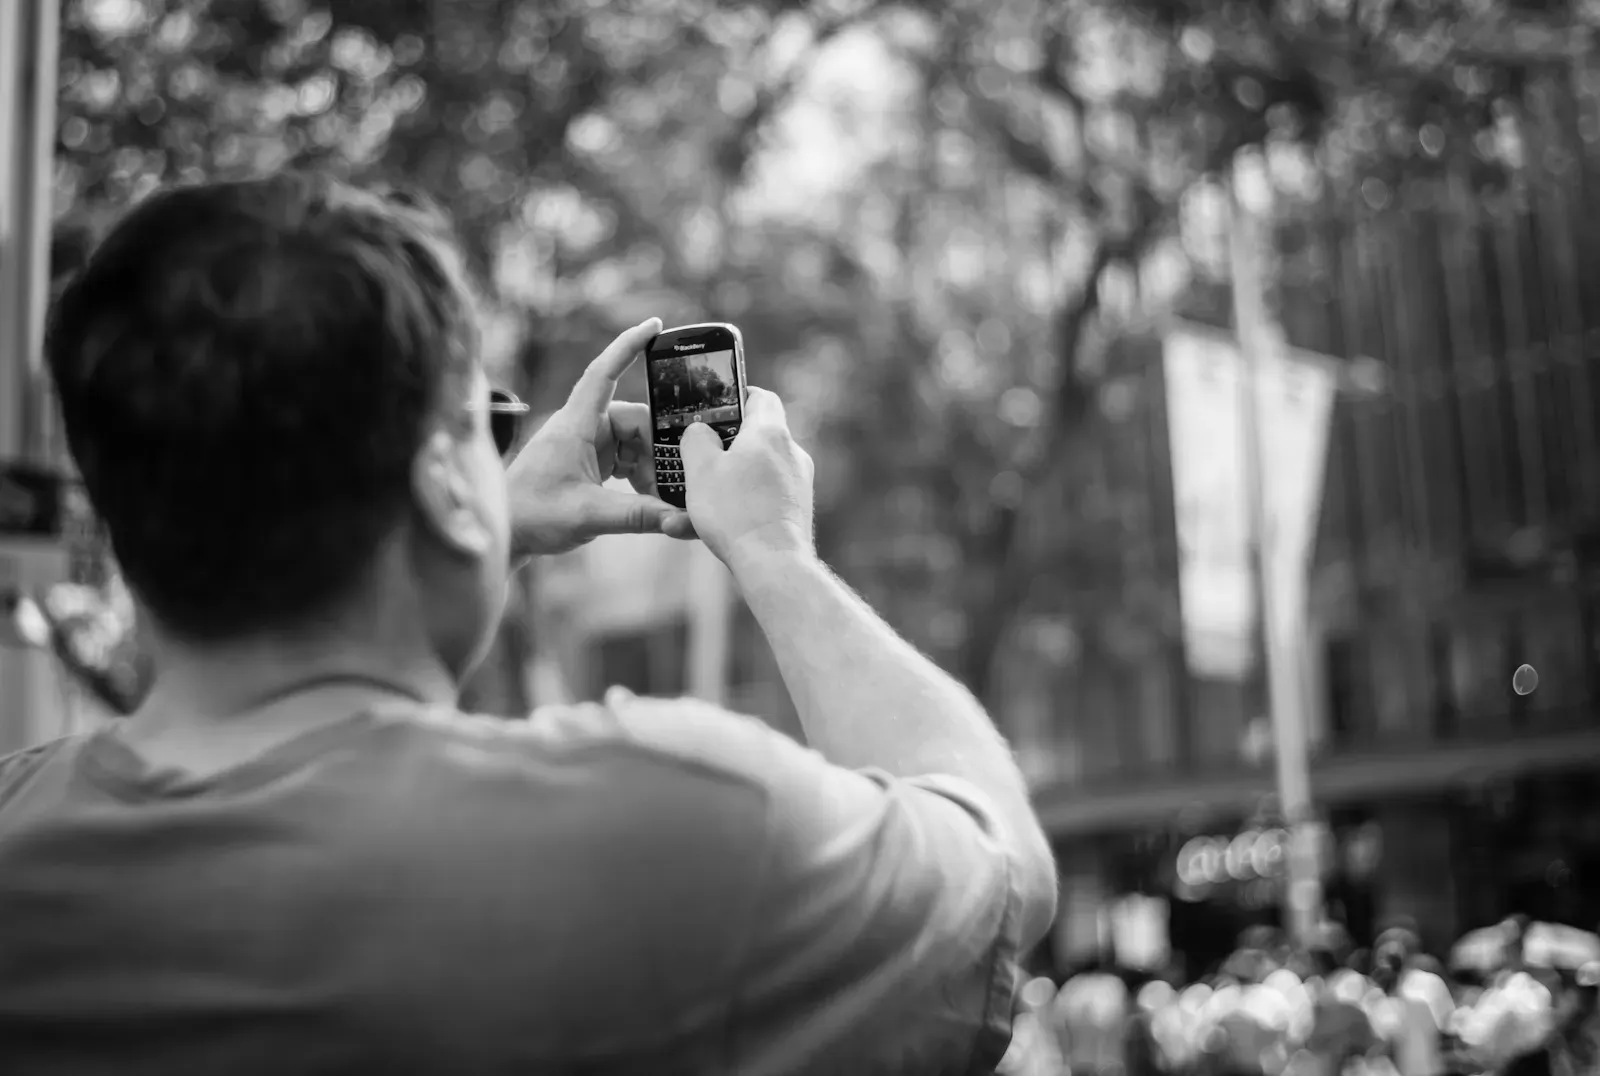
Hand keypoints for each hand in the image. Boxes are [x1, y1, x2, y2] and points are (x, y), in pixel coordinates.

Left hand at [506, 318, 692, 556]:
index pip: (604, 372)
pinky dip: (639, 474)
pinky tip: (646, 498)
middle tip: (673, 479)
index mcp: (575, 425)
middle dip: (657, 447)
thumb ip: (639, 515)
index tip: (656, 325)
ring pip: (632, 441)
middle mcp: (581, 428)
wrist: (505, 536)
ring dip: (649, 465)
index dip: (629, 346)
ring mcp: (584, 445)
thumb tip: (683, 518)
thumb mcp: (590, 515)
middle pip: (633, 418)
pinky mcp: (586, 463)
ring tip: (656, 496)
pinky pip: (624, 457)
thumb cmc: (532, 516)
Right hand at [678, 386, 814, 566]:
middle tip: (703, 458)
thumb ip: (696, 439)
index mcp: (770, 433)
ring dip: (735, 478)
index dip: (737, 397)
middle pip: (759, 436)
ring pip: (761, 469)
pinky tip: (725, 521)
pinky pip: (768, 496)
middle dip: (730, 445)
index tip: (717, 408)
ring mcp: (800, 483)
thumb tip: (701, 431)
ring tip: (706, 499)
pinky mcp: (798, 509)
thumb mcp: (700, 469)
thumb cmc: (736, 514)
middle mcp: (792, 453)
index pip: (760, 397)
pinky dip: (747, 502)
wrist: (773, 564)